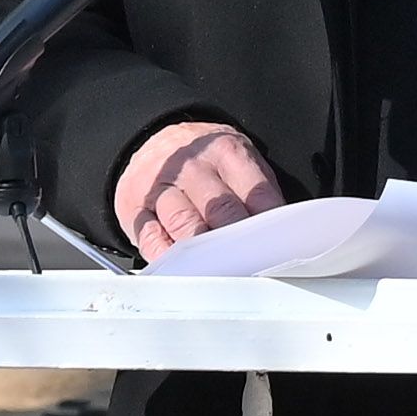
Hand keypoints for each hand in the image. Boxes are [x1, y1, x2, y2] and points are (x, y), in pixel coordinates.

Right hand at [115, 119, 284, 258]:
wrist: (154, 141)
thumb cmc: (205, 162)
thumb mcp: (236, 161)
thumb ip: (257, 193)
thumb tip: (281, 235)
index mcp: (226, 152)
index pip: (256, 192)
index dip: (270, 226)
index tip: (281, 251)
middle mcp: (192, 168)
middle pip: (221, 210)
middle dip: (240, 243)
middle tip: (256, 269)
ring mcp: (160, 188)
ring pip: (185, 224)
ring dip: (206, 254)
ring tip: (224, 274)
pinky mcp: (134, 209)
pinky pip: (151, 237)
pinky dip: (167, 258)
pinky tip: (182, 270)